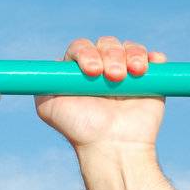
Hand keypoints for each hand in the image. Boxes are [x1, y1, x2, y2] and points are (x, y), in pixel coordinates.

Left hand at [34, 36, 167, 151]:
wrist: (113, 146)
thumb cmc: (80, 129)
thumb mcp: (48, 107)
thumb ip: (40, 84)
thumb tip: (36, 69)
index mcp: (78, 72)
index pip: (81, 47)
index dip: (86, 52)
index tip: (90, 70)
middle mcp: (101, 68)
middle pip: (106, 43)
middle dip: (110, 54)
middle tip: (112, 77)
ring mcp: (126, 73)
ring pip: (129, 47)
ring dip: (132, 54)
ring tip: (133, 74)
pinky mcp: (149, 80)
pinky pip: (153, 58)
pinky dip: (153, 57)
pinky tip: (149, 67)